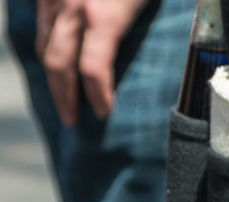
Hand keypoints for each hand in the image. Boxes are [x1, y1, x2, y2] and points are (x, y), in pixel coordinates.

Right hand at [35, 0, 152, 125]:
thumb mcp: (144, 6)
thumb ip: (133, 34)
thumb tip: (141, 73)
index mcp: (102, 17)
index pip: (92, 71)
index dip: (97, 96)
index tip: (104, 113)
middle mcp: (72, 9)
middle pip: (59, 64)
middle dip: (64, 97)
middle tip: (72, 120)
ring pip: (44, 46)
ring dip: (53, 77)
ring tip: (64, 97)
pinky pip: (41, 26)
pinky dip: (48, 49)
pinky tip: (59, 66)